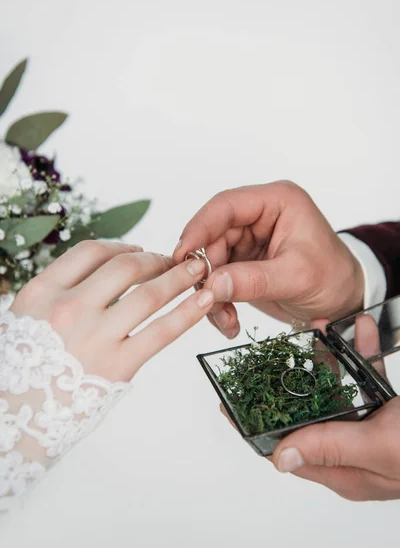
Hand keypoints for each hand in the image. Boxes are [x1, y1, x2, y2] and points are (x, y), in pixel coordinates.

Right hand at [11, 240, 214, 380]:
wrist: (16, 423)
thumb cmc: (22, 369)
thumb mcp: (25, 318)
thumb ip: (57, 291)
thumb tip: (99, 270)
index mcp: (42, 291)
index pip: (91, 252)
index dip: (121, 247)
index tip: (137, 250)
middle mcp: (69, 308)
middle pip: (125, 267)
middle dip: (154, 259)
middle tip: (171, 260)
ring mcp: (95, 337)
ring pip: (149, 294)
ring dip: (178, 277)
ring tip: (197, 269)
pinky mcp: (118, 365)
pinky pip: (162, 331)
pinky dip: (189, 312)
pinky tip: (206, 300)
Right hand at [174, 181, 363, 337]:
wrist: (344, 301)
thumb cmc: (333, 277)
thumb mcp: (296, 277)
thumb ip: (254, 280)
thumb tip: (213, 286)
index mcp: (276, 202)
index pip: (227, 206)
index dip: (200, 227)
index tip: (184, 253)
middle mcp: (258, 217)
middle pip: (213, 235)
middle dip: (207, 270)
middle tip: (206, 298)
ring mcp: (249, 240)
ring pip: (211, 260)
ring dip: (211, 291)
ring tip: (223, 317)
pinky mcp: (243, 263)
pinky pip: (218, 278)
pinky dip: (218, 300)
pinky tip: (228, 319)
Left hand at [221, 315, 397, 500]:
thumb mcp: (381, 446)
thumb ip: (331, 447)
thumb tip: (279, 459)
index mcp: (343, 470)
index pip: (284, 449)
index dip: (255, 426)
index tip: (228, 401)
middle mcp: (351, 448)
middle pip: (306, 412)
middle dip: (292, 378)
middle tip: (275, 349)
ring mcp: (370, 425)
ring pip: (337, 389)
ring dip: (330, 357)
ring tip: (322, 327)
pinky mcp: (389, 406)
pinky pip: (367, 378)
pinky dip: (362, 353)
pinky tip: (360, 327)